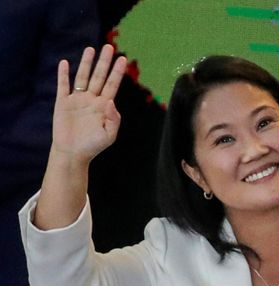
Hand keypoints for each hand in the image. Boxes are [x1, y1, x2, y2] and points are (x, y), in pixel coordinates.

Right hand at [51, 45, 127, 164]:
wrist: (72, 153)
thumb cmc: (93, 146)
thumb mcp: (108, 135)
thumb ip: (113, 119)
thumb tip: (110, 101)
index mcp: (104, 106)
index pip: (112, 85)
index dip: (117, 72)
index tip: (123, 59)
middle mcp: (91, 99)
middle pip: (99, 76)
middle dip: (104, 62)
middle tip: (109, 47)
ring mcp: (77, 99)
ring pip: (82, 77)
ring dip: (86, 63)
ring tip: (91, 49)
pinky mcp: (62, 102)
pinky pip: (63, 86)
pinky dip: (63, 74)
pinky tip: (65, 63)